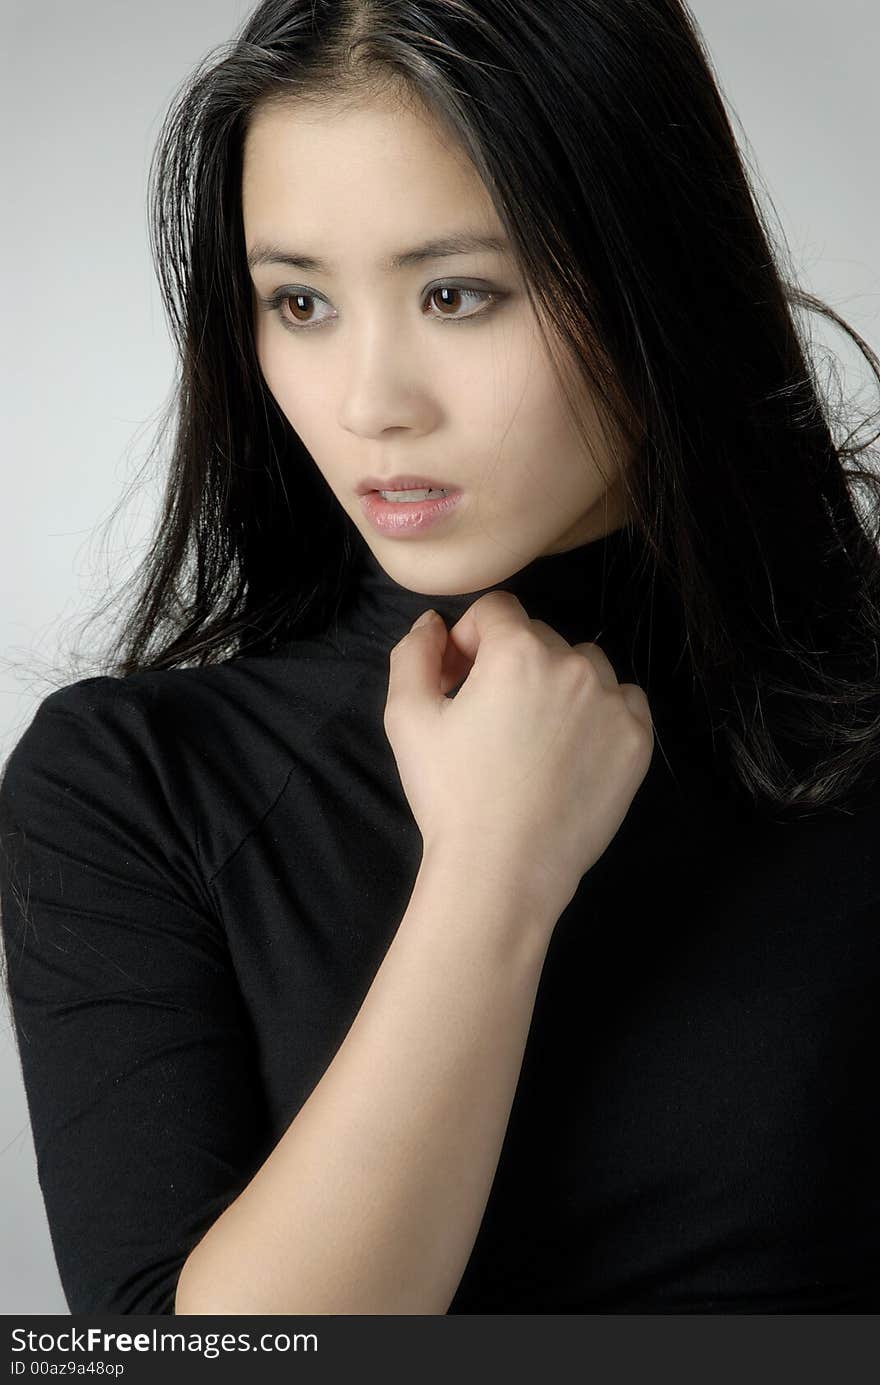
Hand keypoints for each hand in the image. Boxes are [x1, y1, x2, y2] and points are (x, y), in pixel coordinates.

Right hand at [383, 592, 654, 913]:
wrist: (503, 870)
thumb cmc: (451, 795)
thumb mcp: (407, 719)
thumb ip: (413, 655)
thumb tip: (432, 624)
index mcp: (517, 652)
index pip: (497, 610)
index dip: (470, 639)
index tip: (458, 679)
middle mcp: (573, 666)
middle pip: (540, 637)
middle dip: (510, 662)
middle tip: (489, 715)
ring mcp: (613, 703)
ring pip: (584, 665)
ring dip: (559, 682)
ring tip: (534, 733)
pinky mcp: (637, 741)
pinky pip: (623, 701)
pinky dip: (601, 712)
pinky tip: (571, 748)